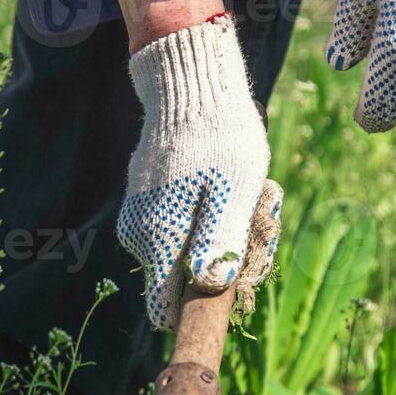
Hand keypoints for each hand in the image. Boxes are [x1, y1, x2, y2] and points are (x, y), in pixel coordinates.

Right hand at [118, 17, 271, 329]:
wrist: (190, 85)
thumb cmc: (220, 138)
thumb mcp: (235, 192)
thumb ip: (220, 243)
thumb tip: (210, 288)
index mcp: (160, 240)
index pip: (166, 309)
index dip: (203, 307)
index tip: (235, 279)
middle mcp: (140, 234)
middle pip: (180, 280)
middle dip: (219, 263)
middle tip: (255, 223)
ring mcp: (141, 215)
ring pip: (182, 251)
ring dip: (217, 236)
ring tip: (245, 196)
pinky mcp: (148, 199)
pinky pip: (179, 225)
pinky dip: (207, 214)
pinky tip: (226, 185)